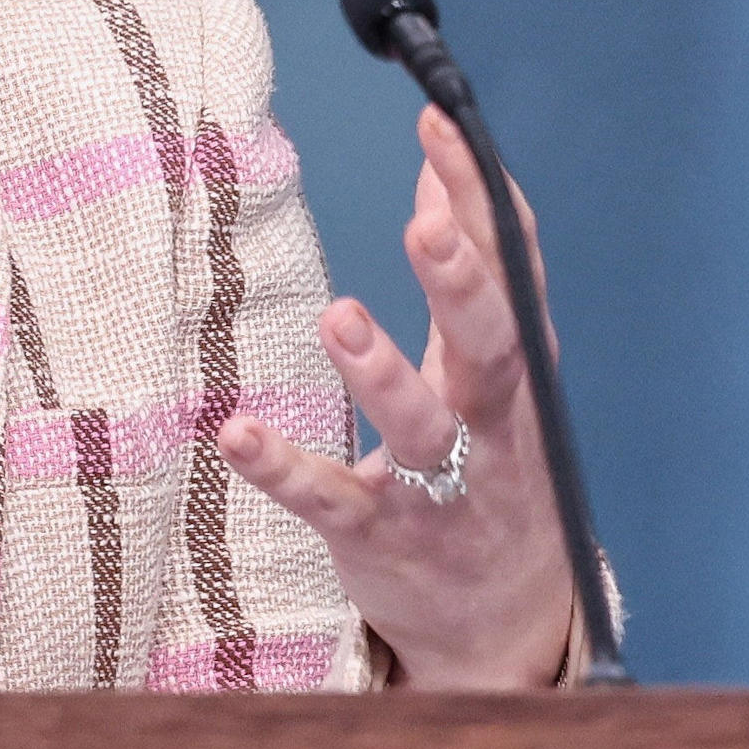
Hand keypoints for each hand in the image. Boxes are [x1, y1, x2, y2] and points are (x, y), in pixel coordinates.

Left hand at [216, 105, 580, 687]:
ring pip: (418, 430)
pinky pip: (330, 500)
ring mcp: (436, 487)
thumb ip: (467, 270)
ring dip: (382, 374)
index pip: (509, 273)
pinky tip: (236, 432)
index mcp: (512, 373)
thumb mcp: (489, 369)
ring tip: (340, 316)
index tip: (444, 126)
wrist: (508, 623)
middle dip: (462, 286)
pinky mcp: (379, 536)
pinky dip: (284, 468)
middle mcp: (487, 427)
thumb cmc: (488, 466)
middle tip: (425, 226)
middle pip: (489, 348)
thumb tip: (446, 167)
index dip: (481, 201)